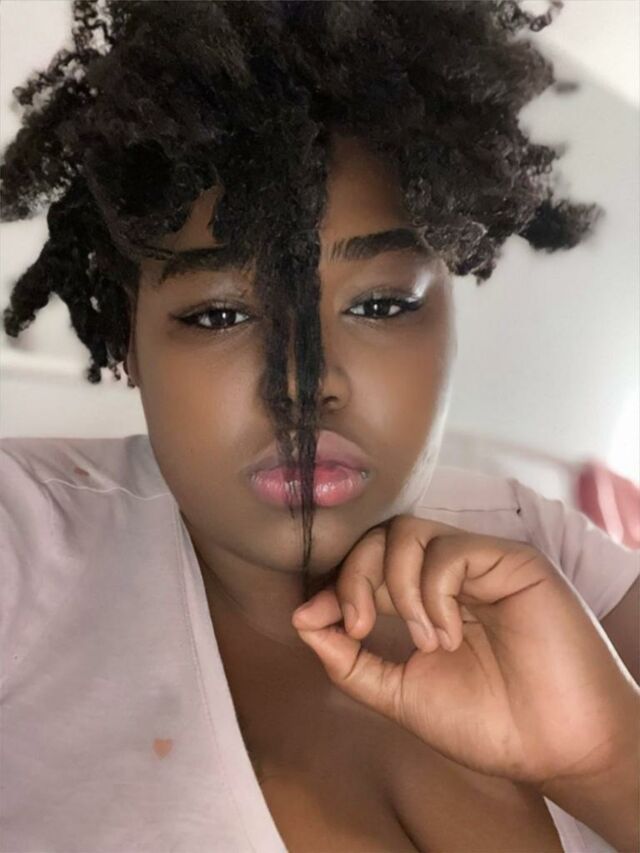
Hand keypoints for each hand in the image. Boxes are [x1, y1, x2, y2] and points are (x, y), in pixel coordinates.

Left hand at [291, 515, 638, 787]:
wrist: (555, 746)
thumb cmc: (487, 723)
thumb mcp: (402, 694)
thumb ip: (351, 662)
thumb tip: (303, 621)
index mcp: (422, 599)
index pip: (366, 564)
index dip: (333, 583)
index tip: (311, 617)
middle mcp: (448, 574)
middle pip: (380, 538)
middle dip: (354, 577)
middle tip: (356, 627)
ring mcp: (479, 563)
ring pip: (408, 532)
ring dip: (397, 588)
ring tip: (424, 642)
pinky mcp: (510, 560)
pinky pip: (449, 551)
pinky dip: (434, 593)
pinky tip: (450, 635)